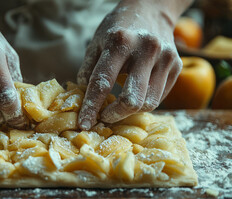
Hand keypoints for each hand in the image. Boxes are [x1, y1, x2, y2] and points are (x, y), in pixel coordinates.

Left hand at [77, 0, 190, 129]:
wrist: (151, 10)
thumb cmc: (118, 29)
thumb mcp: (96, 43)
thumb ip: (88, 70)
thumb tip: (83, 99)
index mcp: (120, 41)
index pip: (102, 82)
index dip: (91, 107)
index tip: (84, 124)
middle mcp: (146, 49)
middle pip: (132, 100)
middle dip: (114, 115)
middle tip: (104, 116)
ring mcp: (166, 58)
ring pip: (148, 103)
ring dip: (129, 112)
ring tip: (117, 108)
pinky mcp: (177, 66)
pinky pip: (159, 97)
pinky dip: (143, 103)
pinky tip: (134, 96)